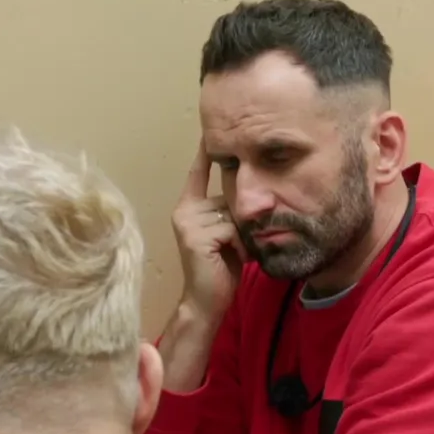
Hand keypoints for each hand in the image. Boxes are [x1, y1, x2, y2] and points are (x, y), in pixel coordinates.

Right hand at [171, 139, 246, 318]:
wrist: (208, 300)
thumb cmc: (222, 267)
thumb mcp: (227, 232)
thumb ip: (229, 211)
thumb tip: (248, 194)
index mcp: (189, 207)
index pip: (198, 172)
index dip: (205, 152)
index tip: (210, 132)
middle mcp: (185, 210)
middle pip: (228, 195)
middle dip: (242, 217)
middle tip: (236, 244)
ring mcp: (188, 222)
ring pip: (233, 213)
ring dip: (243, 234)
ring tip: (235, 252)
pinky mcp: (196, 236)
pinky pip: (232, 228)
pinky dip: (240, 244)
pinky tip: (232, 257)